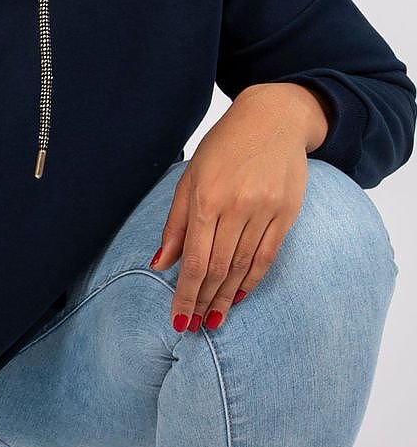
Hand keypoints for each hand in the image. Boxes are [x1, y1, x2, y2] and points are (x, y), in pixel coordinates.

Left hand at [148, 85, 323, 331]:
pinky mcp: (287, 212)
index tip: (179, 320)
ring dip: (227, 297)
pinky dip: (252, 279)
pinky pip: (268, 255)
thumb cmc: (223, 147)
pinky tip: (240, 296)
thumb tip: (160, 265)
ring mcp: (265, 210)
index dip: (185, 295)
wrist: (273, 118)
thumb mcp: (189, 178)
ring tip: (215, 318)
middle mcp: (236, 206)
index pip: (194, 260)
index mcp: (206, 198)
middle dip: (204, 302)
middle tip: (195, 327)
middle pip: (218, 268)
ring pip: (243, 266)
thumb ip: (176, 224)